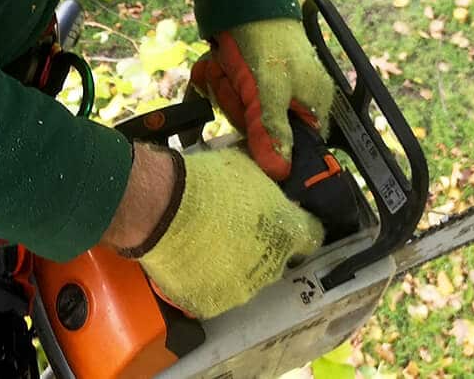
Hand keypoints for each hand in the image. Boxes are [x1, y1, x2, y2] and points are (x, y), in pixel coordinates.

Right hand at [129, 145, 322, 318]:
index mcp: (287, 231)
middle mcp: (272, 268)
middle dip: (260, 245)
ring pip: (245, 279)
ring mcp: (242, 290)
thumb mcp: (245, 167)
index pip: (312, 235)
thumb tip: (268, 183)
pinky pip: (214, 292)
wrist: (161, 207)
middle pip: (275, 259)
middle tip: (231, 224)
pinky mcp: (212, 305)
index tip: (283, 218)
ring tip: (205, 241)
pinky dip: (205, 279)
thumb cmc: (205, 181)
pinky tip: (190, 258)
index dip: (298, 225)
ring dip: (232, 264)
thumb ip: (265, 183)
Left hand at [189, 17, 334, 179]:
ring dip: (227, 93)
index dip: (270, 142)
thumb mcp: (269, 90)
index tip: (251, 128)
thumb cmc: (264, 42)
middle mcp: (296, 93)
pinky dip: (218, 83)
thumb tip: (280, 172)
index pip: (297, 144)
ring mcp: (270, 81)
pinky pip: (230, 90)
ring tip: (224, 72)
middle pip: (266, 127)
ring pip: (244, 109)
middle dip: (241, 111)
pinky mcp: (248, 70)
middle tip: (235, 89)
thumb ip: (273, 130)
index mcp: (314, 100)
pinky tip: (213, 72)